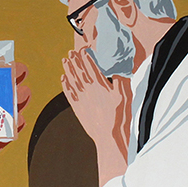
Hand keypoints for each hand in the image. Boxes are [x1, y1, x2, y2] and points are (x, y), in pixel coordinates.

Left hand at [61, 49, 130, 184]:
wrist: (108, 136)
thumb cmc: (119, 116)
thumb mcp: (125, 95)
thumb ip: (121, 80)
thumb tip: (119, 67)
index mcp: (100, 85)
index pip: (91, 67)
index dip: (86, 57)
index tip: (83, 50)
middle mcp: (88, 90)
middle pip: (79, 71)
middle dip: (74, 60)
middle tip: (70, 52)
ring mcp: (80, 99)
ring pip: (72, 80)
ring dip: (68, 69)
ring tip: (64, 60)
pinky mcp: (77, 108)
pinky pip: (68, 93)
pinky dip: (65, 85)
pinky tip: (63, 78)